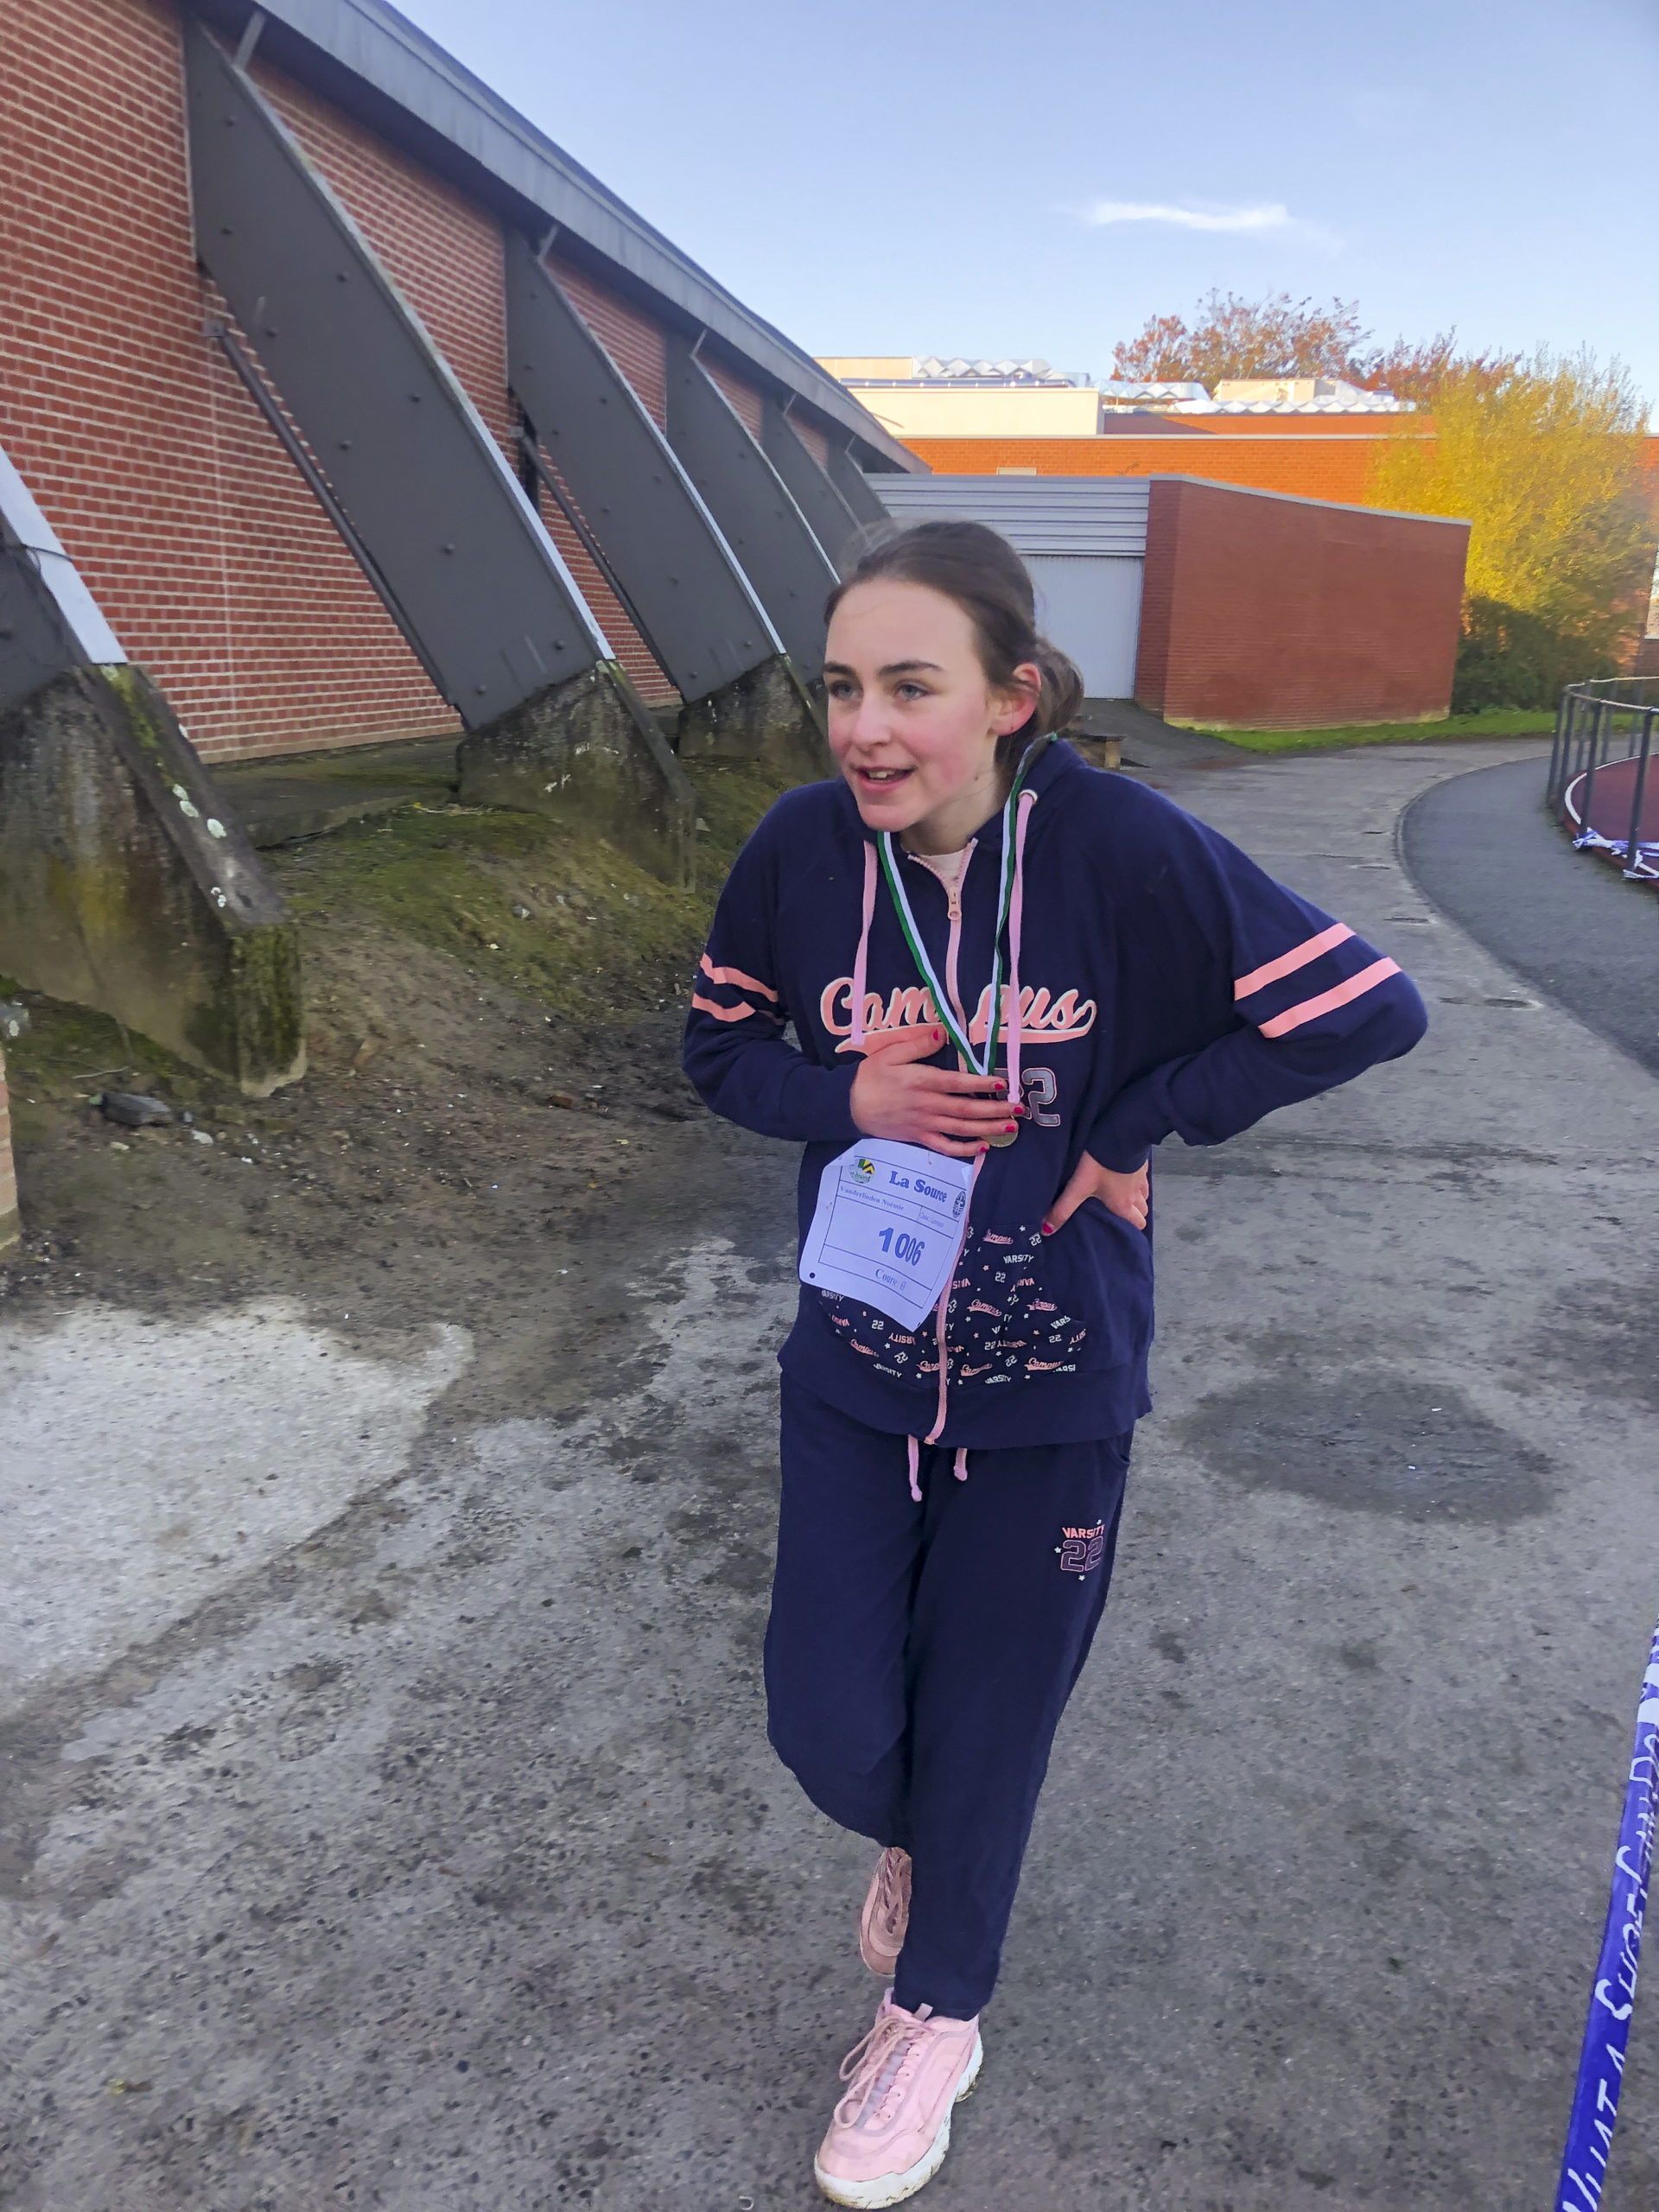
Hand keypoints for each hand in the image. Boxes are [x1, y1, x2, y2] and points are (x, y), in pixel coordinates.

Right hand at [850, 1026, 1016, 1158]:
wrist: (848, 1105)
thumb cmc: (870, 1076)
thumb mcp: (890, 1053)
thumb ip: (918, 1044)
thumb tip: (943, 1033)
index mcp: (921, 1081)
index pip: (957, 1084)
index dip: (981, 1085)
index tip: (1002, 1083)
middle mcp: (927, 1105)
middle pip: (966, 1109)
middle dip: (994, 1110)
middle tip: (1018, 1108)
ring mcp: (924, 1124)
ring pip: (961, 1129)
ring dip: (988, 1129)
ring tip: (1010, 1127)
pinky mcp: (919, 1138)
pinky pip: (945, 1146)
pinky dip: (965, 1150)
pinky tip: (983, 1147)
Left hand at [1042, 1151, 1148, 1235]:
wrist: (1119, 1135)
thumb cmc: (1100, 1164)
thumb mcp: (1079, 1187)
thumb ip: (1063, 1208)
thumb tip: (1047, 1230)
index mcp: (1123, 1204)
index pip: (1138, 1224)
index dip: (1132, 1228)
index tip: (1121, 1228)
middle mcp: (1136, 1193)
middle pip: (1142, 1211)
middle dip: (1134, 1214)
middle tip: (1118, 1212)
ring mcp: (1141, 1177)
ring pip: (1144, 1194)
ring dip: (1136, 1197)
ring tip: (1120, 1194)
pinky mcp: (1142, 1162)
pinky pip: (1143, 1177)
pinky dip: (1135, 1179)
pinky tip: (1123, 1173)